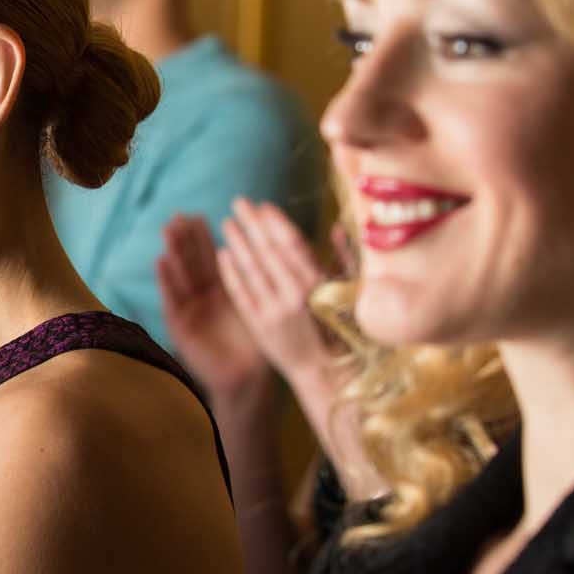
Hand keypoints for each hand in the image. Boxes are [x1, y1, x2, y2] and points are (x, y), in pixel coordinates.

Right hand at [156, 214, 271, 408]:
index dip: (204, 238)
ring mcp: (190, 310)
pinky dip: (166, 280)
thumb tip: (270, 247)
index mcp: (223, 290)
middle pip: (192, 262)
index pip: (211, 258)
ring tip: (167, 229)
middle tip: (178, 216)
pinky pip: (172, 299)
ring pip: (180, 275)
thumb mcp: (259, 304)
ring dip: (173, 251)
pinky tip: (161, 260)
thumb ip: (256, 280)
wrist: (247, 378)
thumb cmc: (257, 344)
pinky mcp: (179, 326)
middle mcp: (203, 297)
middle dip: (185, 239)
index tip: (199, 215)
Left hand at [215, 199, 332, 387]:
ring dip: (238, 242)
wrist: (325, 371)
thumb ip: (343, 260)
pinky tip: (222, 254)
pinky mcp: (259, 326)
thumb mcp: (351, 294)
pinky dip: (231, 272)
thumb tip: (337, 227)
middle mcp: (297, 296)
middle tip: (239, 202)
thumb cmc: (343, 329)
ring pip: (252, 270)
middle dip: (252, 224)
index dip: (276, 223)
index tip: (264, 205)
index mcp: (321, 285)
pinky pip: (241, 294)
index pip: (293, 246)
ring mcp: (276, 311)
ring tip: (227, 223)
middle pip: (269, 252)